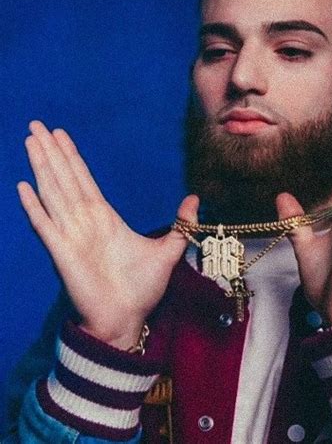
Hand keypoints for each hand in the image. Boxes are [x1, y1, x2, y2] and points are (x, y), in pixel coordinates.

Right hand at [18, 121, 198, 348]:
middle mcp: (85, 222)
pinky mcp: (63, 254)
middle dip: (52, 152)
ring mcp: (72, 236)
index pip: (85, 180)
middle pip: (66, 179)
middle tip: (37, 125)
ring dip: (42, 167)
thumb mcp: (168, 251)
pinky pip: (45, 226)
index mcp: (106, 219)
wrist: (127, 319)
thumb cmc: (142, 289)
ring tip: (31, 141)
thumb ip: (181, 225)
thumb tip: (195, 199)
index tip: (61, 135)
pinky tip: (23, 186)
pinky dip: (34, 207)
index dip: (73, 157)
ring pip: (54, 193)